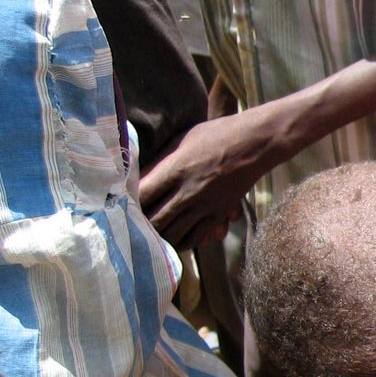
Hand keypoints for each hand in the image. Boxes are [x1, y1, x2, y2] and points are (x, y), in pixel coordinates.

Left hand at [138, 105, 284, 248]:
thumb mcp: (181, 140)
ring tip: (150, 238)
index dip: (127, 203)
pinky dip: (183, 242)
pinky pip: (197, 237)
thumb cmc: (216, 135)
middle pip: (155, 220)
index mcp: (175, 169)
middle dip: (140, 226)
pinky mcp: (219, 214)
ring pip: (174, 233)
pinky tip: (176, 239)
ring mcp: (205, 206)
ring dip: (160, 237)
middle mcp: (188, 192)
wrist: (254, 144)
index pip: (141, 195)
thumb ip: (160, 160)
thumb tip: (138, 177)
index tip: (120, 204)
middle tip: (131, 227)